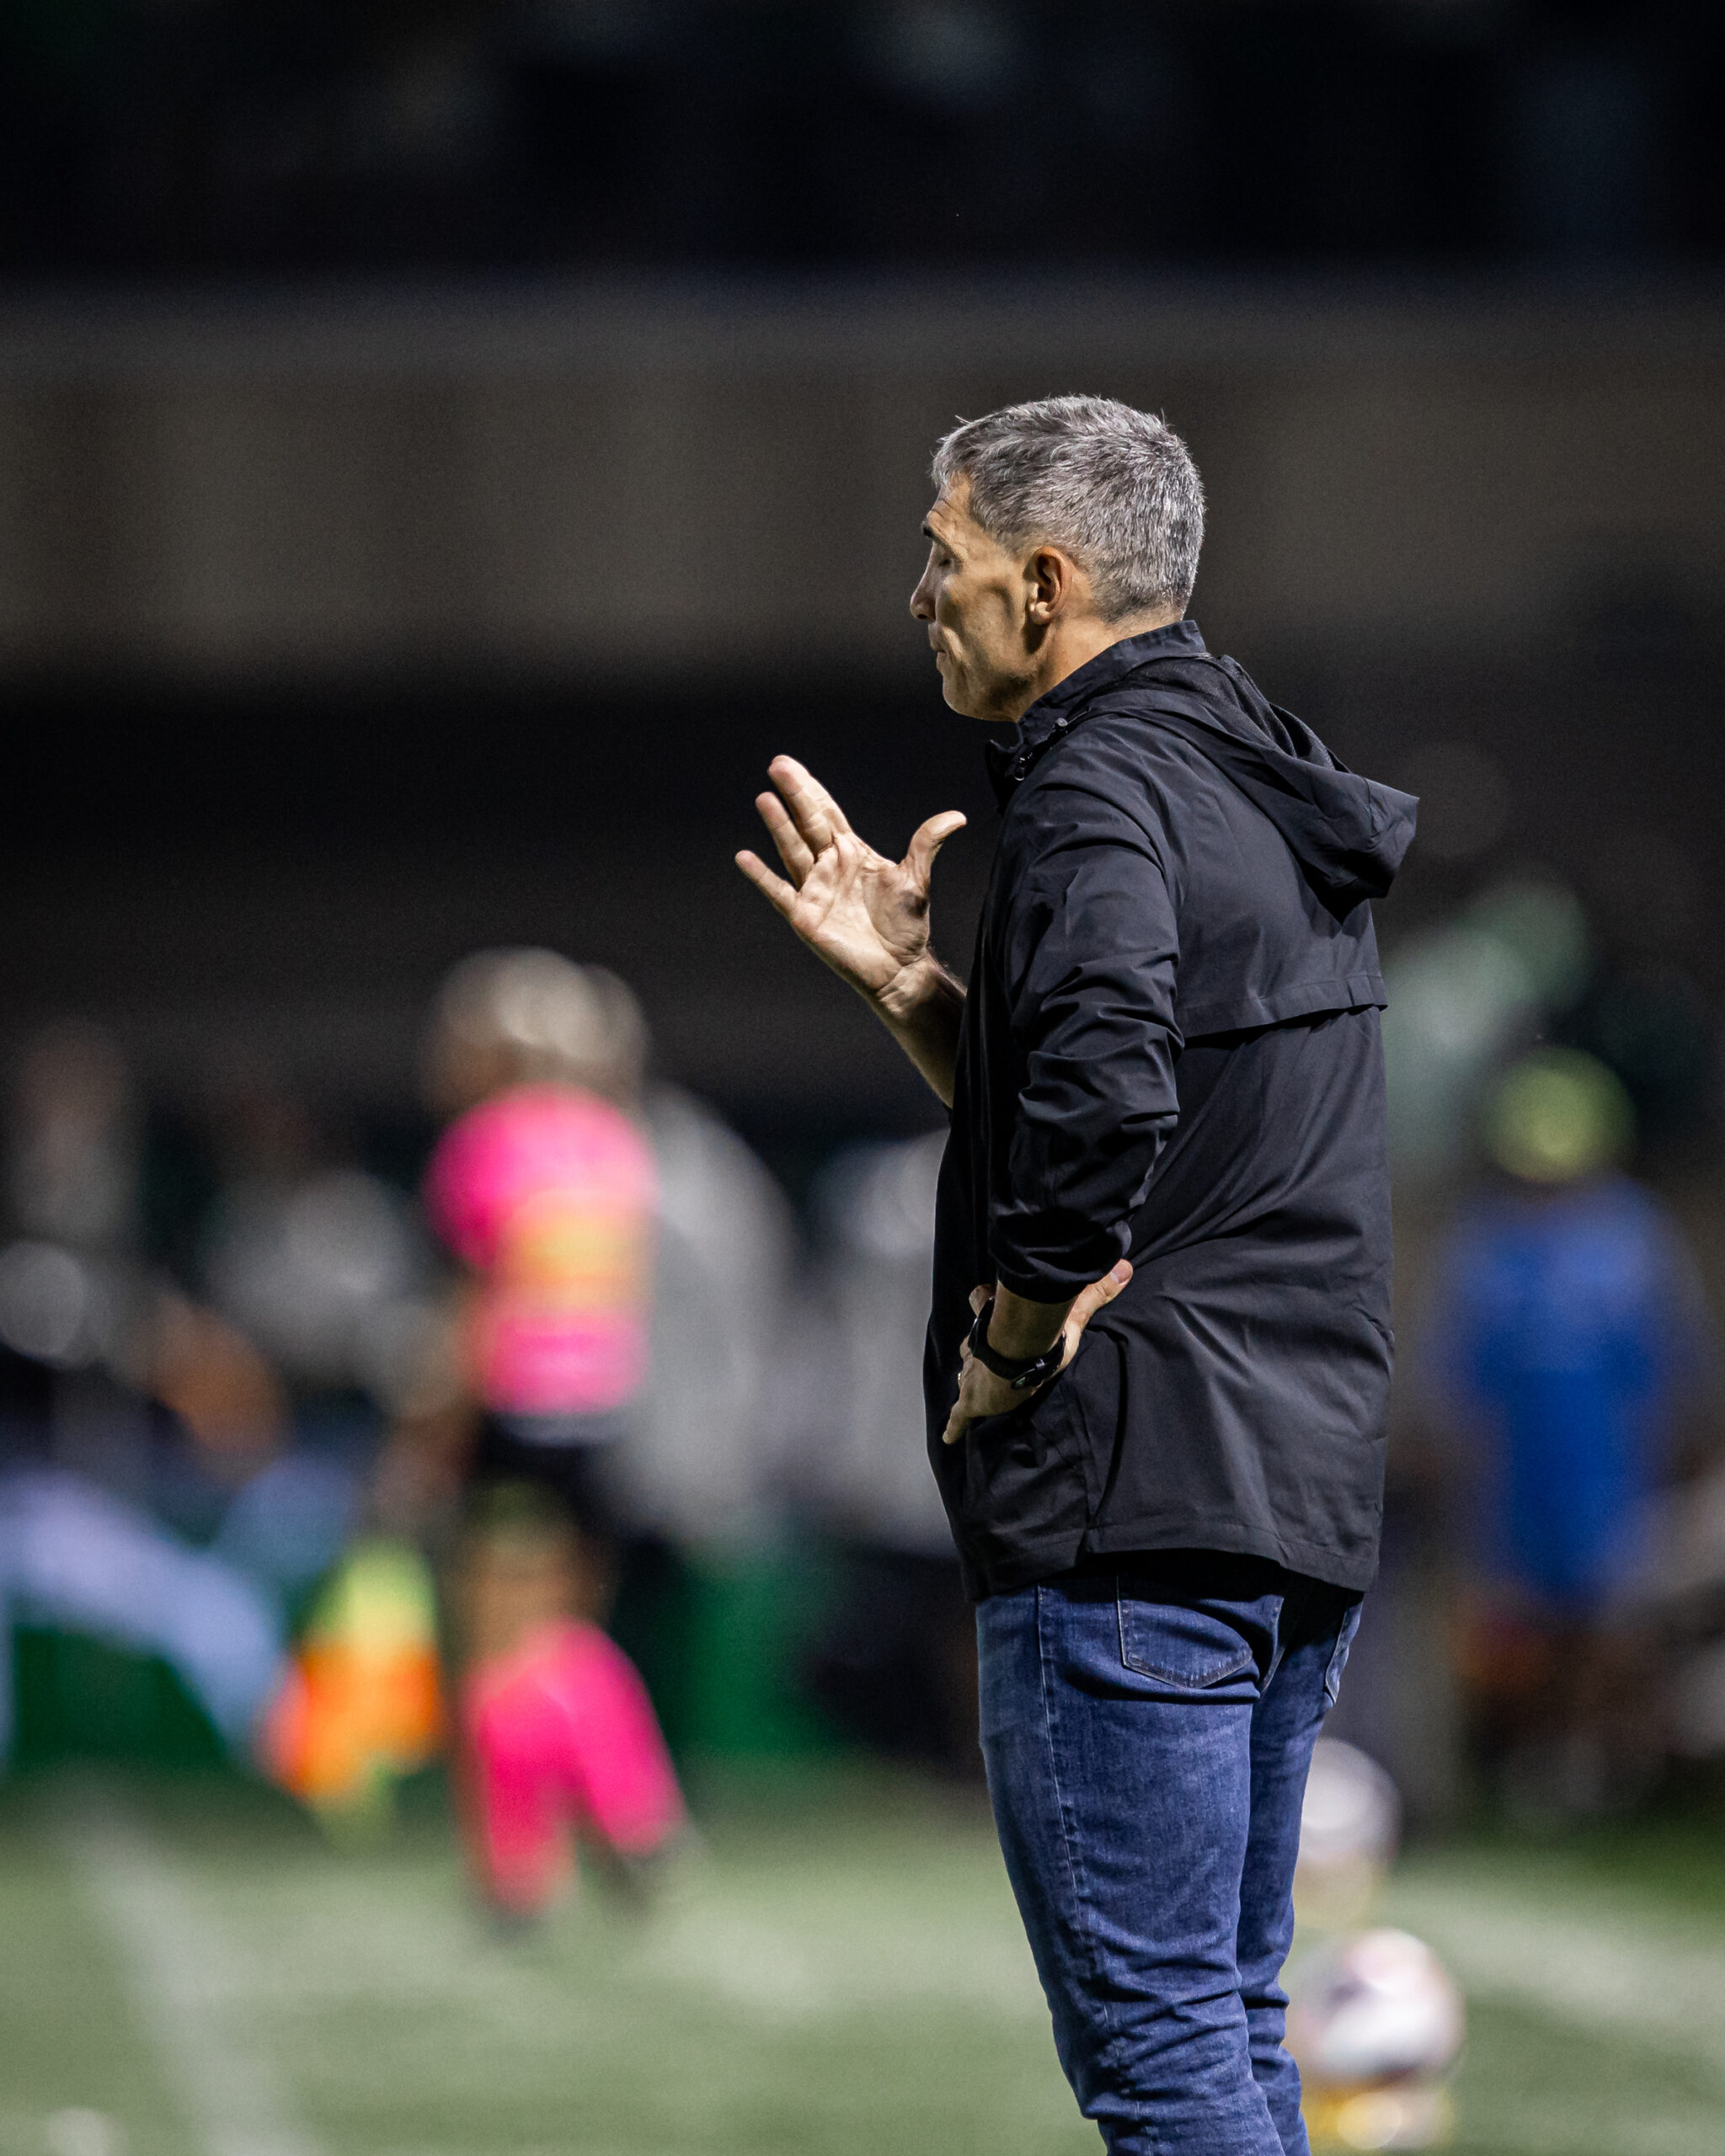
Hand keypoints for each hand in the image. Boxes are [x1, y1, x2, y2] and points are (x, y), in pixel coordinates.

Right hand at [736, 756, 965, 1015]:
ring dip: (778, 826)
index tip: (790, 766)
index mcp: (852, 853)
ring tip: (765, 799)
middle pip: (807, 823)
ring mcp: (814, 890)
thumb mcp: (916, 879)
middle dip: (794, 795)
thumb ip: (926, 844)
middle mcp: (828, 867)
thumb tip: (957, 817)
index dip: (811, 789)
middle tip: (778, 766)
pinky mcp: (804, 916)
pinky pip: (779, 892)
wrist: (899, 968)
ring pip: (792, 850)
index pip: (827, 813)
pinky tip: (744, 857)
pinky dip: (762, 876)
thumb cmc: (906, 926)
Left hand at [941, 1260, 1132, 1446]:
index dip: (984, 1300)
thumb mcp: (1071, 1317)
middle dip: (978, 1350)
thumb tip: (1125, 1268)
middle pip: (972, 1345)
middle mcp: (979, 1346)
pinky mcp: (970, 1400)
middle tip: (985, 1358)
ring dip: (970, 1380)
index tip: (983, 1296)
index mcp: (995, 1323)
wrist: (1018, 1355)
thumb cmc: (1040, 1336)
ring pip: (966, 1375)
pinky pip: (959, 1416)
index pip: (982, 1302)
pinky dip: (955, 1425)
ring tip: (975, 1390)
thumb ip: (1094, 1293)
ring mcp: (972, 1374)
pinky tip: (948, 1437)